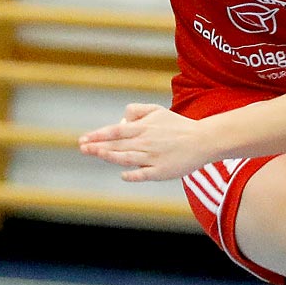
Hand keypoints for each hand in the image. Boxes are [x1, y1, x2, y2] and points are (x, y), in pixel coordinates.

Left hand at [79, 103, 213, 182]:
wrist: (203, 140)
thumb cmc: (178, 126)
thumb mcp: (157, 110)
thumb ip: (137, 111)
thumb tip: (120, 119)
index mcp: (144, 128)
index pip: (115, 131)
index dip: (98, 135)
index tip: (83, 139)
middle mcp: (146, 142)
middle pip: (117, 144)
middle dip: (97, 146)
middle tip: (82, 148)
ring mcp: (153, 157)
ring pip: (127, 157)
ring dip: (110, 156)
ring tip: (97, 154)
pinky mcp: (162, 171)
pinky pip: (144, 174)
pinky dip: (132, 174)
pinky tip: (123, 174)